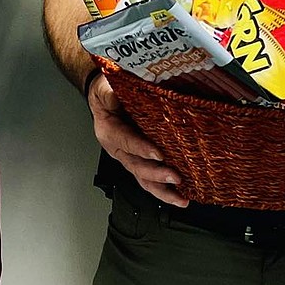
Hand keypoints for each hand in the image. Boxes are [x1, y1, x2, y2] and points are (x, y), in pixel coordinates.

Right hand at [87, 73, 187, 207]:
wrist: (104, 95)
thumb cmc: (108, 89)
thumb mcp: (108, 85)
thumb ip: (116, 89)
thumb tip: (134, 86)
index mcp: (108, 129)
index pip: (125, 140)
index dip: (140, 148)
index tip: (157, 153)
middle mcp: (117, 148)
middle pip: (136, 166)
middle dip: (156, 174)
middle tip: (175, 176)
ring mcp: (128, 157)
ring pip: (143, 179)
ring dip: (162, 191)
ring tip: (181, 198)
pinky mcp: (139, 160)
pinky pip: (150, 178)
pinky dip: (164, 189)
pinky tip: (181, 195)